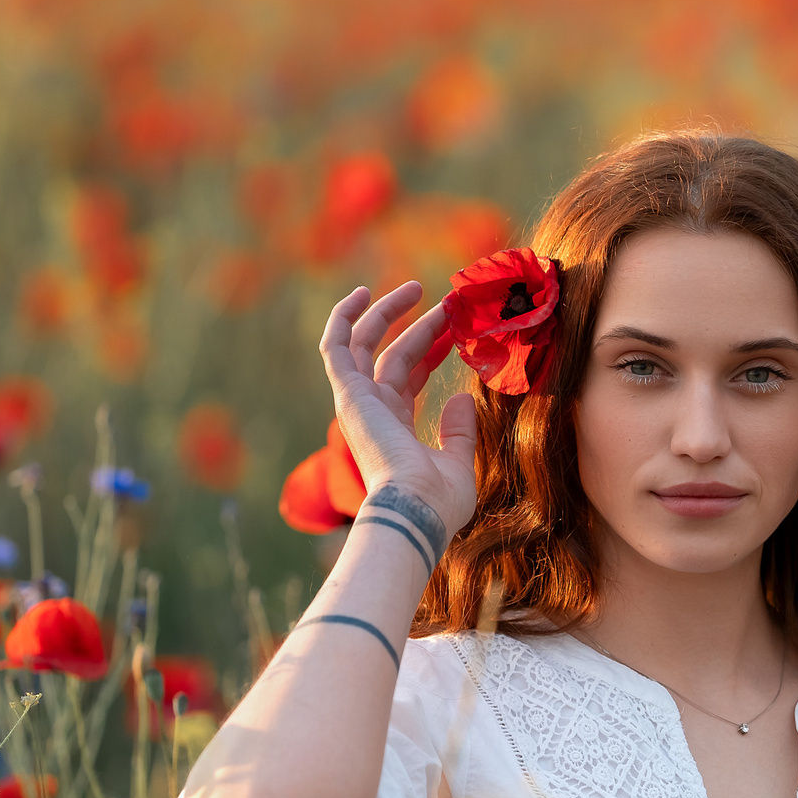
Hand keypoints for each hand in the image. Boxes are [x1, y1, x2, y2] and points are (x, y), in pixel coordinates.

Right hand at [317, 281, 480, 531]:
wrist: (415, 510)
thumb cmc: (438, 501)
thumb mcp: (458, 464)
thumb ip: (459, 432)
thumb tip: (460, 397)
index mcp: (396, 428)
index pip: (409, 378)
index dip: (432, 350)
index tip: (456, 329)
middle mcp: (373, 412)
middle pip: (393, 355)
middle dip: (421, 327)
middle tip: (450, 304)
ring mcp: (358, 401)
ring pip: (367, 344)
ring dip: (388, 313)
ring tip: (417, 287)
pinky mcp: (349, 393)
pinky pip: (336, 346)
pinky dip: (344, 318)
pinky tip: (363, 293)